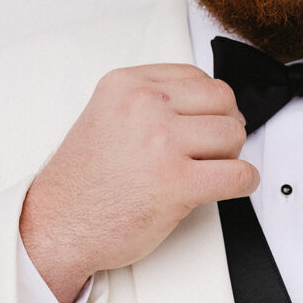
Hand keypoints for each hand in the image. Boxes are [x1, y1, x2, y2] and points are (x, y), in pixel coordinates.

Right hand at [20, 64, 258, 302]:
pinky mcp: (176, 183)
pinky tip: (230, 187)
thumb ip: (149, 103)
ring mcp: (161, 143)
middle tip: (210, 150)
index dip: (209, 104)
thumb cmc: (84, 181)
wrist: (58, 225)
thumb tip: (205, 105)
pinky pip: (239, 174)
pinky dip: (244, 182)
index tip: (204, 123)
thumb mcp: (108, 116)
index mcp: (127, 84)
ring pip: (233, 133)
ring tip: (209, 170)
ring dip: (231, 155)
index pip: (197, 76)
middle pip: (222, 100)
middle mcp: (144, 106)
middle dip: (224, 125)